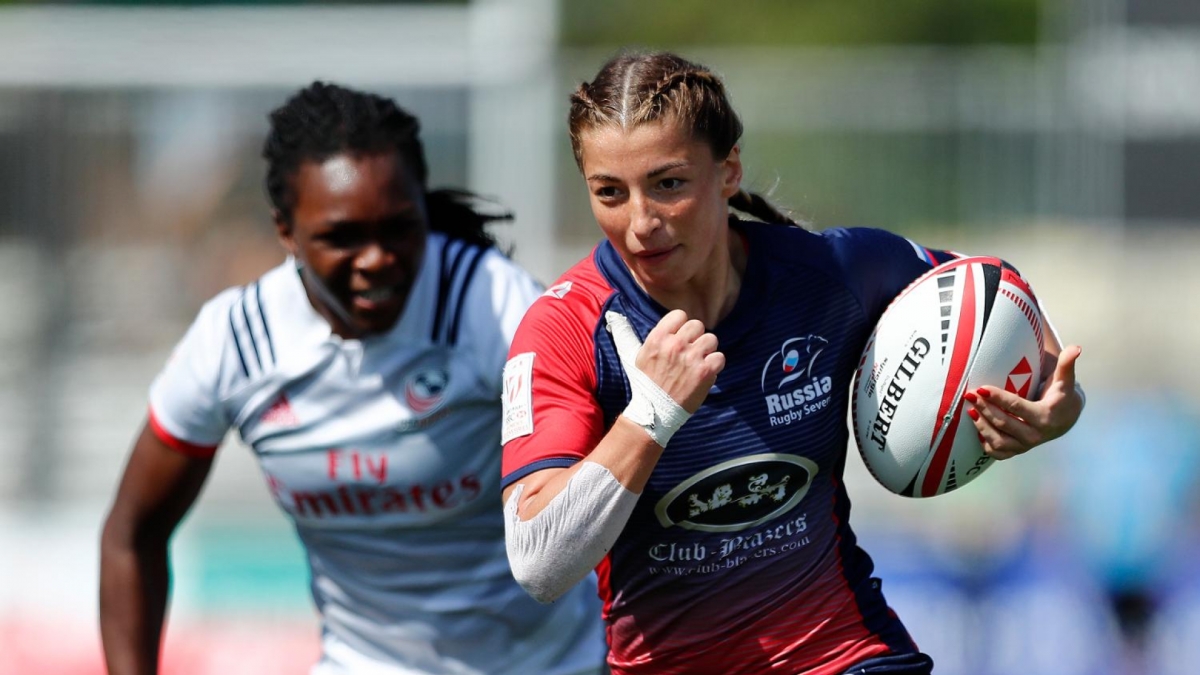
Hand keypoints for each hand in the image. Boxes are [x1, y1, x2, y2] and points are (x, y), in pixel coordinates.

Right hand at [608, 309, 723, 413]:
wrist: (654, 413)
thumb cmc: (644, 383)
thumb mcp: (632, 355)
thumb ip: (626, 334)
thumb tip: (613, 316)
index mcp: (658, 338)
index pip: (679, 315)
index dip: (682, 326)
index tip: (680, 338)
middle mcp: (675, 345)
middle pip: (697, 326)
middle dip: (695, 338)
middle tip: (690, 353)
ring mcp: (691, 357)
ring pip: (712, 339)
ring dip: (707, 351)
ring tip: (699, 362)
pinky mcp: (705, 371)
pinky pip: (719, 357)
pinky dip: (715, 366)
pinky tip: (705, 373)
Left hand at [964, 345, 1083, 459]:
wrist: (1066, 418)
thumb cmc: (1061, 395)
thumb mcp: (1065, 380)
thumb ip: (1067, 363)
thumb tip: (1075, 347)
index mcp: (1045, 416)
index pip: (1017, 407)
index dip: (998, 398)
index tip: (981, 388)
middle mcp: (1036, 434)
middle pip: (1004, 423)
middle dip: (985, 409)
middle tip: (970, 396)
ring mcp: (1027, 445)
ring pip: (999, 441)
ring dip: (982, 427)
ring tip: (971, 411)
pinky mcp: (1019, 451)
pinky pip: (999, 453)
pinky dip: (986, 444)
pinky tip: (978, 430)